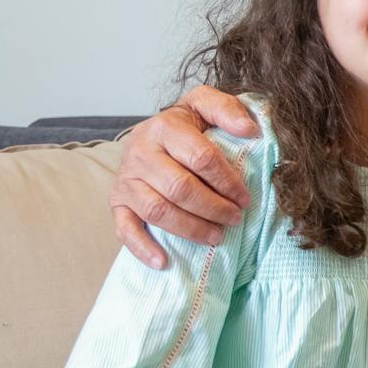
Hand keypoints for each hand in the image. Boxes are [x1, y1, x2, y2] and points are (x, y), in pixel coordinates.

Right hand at [111, 87, 258, 267]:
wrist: (152, 134)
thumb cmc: (187, 125)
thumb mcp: (205, 106)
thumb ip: (227, 109)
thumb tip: (249, 129)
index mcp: (165, 127)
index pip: (201, 157)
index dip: (227, 181)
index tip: (245, 197)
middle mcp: (140, 152)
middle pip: (180, 188)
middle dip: (213, 208)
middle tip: (235, 218)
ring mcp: (126, 180)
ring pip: (158, 210)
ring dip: (191, 228)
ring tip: (217, 236)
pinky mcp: (117, 202)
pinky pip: (125, 229)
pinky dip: (143, 247)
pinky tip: (163, 261)